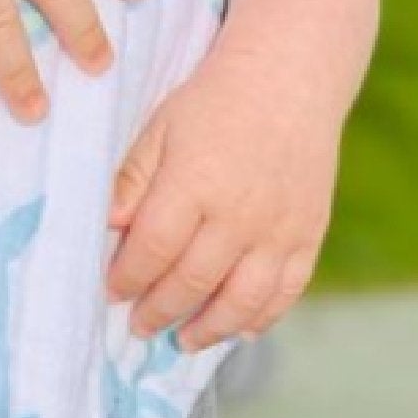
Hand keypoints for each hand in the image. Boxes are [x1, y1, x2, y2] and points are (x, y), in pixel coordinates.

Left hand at [104, 64, 339, 348]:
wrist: (289, 78)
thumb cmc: (213, 100)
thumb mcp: (160, 126)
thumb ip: (134, 177)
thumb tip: (108, 227)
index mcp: (195, 181)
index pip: (154, 247)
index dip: (128, 277)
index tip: (111, 291)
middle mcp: (239, 213)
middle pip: (193, 280)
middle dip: (160, 309)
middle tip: (140, 325)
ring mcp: (279, 228)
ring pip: (241, 300)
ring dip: (208, 329)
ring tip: (183, 340)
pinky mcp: (309, 234)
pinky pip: (285, 291)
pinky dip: (261, 318)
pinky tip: (237, 329)